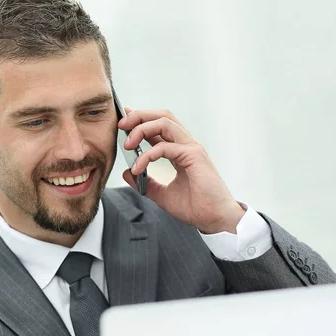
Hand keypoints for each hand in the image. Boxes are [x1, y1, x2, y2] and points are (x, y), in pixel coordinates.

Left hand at [119, 108, 244, 233]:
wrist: (214, 219)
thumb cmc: (196, 207)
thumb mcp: (162, 195)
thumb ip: (146, 183)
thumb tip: (128, 173)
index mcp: (181, 150)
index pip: (159, 127)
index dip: (141, 120)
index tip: (124, 123)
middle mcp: (187, 144)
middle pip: (162, 116)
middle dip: (139, 116)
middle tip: (121, 125)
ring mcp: (191, 148)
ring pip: (164, 123)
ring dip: (142, 129)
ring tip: (127, 145)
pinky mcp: (194, 156)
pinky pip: (165, 147)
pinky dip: (148, 155)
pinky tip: (138, 168)